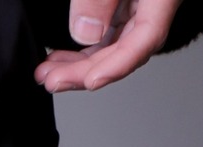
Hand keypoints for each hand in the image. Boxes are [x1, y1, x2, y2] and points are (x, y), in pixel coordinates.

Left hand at [35, 0, 182, 91]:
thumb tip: (85, 33)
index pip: (144, 40)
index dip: (116, 66)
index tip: (89, 82)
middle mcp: (154, 3)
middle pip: (124, 49)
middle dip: (85, 71)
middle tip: (51, 80)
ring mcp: (141, 2)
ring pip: (113, 44)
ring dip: (80, 63)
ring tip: (48, 72)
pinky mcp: (127, 0)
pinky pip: (108, 31)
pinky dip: (85, 46)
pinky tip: (61, 54)